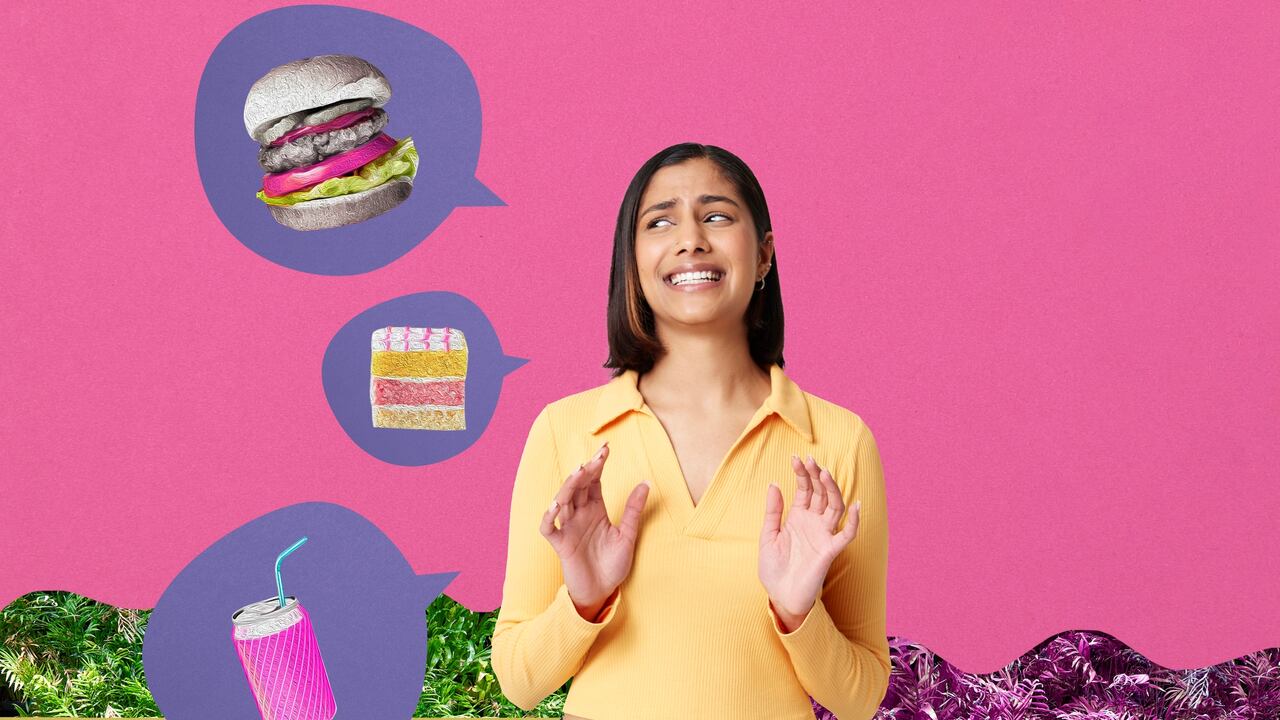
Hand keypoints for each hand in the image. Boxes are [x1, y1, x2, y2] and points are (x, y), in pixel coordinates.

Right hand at [539, 442, 649, 618]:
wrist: (602, 592)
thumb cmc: (613, 564)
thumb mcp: (627, 535)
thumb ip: (633, 510)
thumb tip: (646, 483)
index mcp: (595, 510)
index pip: (593, 481)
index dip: (597, 465)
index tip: (605, 449)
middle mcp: (580, 515)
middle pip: (577, 487)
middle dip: (585, 471)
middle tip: (595, 458)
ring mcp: (568, 528)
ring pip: (563, 501)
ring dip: (568, 486)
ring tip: (578, 473)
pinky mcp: (561, 545)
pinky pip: (549, 528)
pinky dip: (549, 517)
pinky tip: (556, 506)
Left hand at [759, 455, 860, 629]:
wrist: (780, 596)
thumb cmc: (774, 568)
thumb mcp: (768, 535)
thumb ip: (773, 511)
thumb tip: (774, 484)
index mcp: (798, 518)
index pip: (805, 490)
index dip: (802, 474)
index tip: (795, 458)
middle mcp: (813, 523)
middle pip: (820, 494)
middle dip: (816, 476)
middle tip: (810, 460)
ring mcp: (823, 535)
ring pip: (834, 507)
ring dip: (832, 490)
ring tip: (825, 473)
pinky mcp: (830, 550)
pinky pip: (847, 534)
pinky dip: (854, 521)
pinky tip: (856, 506)